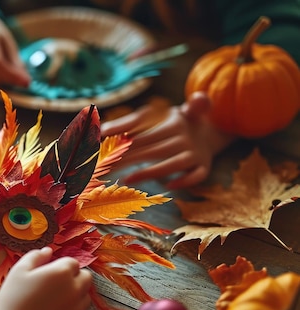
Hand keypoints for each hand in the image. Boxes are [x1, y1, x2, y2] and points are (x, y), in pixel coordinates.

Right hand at [0, 247, 92, 309]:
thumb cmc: (13, 299)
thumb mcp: (19, 270)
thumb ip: (36, 256)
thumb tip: (48, 251)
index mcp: (62, 272)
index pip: (73, 262)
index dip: (61, 264)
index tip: (48, 271)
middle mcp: (75, 289)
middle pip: (86, 277)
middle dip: (74, 276)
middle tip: (55, 282)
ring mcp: (76, 309)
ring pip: (85, 295)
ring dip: (76, 293)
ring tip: (55, 297)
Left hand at [102, 92, 235, 188]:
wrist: (212, 128)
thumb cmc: (174, 124)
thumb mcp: (158, 115)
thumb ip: (131, 121)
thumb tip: (103, 128)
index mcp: (174, 123)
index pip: (146, 136)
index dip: (125, 143)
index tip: (106, 151)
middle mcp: (186, 137)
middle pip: (154, 151)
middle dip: (129, 160)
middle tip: (107, 169)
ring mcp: (197, 153)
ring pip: (174, 164)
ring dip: (151, 172)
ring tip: (127, 180)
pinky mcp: (205, 166)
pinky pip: (198, 175)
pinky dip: (186, 181)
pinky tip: (168, 186)